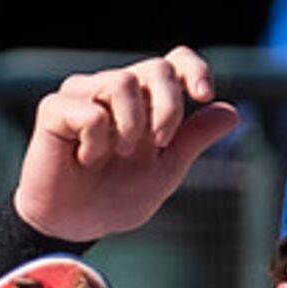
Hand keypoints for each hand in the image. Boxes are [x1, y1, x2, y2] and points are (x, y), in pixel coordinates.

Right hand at [12, 47, 240, 244]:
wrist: (73, 225)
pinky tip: (84, 159)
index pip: (174, 62)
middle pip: (156, 67)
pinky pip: (90, 113)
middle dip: (168, 106)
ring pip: (122, 82)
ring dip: (130, 127)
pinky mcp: (54, 108)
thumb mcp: (165, 171)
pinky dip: (96, 143)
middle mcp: (114, 88)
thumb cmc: (116, 196)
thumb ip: (193, 140)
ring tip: (117, 154)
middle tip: (161, 143)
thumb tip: (232, 112)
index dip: (194, 69)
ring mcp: (82, 93)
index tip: (204, 95)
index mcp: (144, 99)